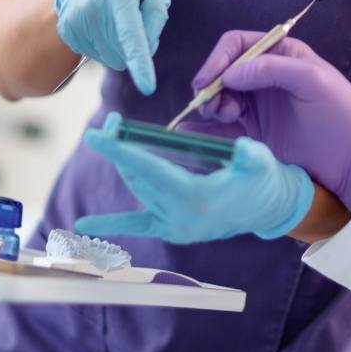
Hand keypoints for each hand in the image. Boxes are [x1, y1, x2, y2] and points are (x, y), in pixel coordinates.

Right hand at [55, 0, 169, 94]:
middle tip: (131, 16)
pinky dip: (105, 44)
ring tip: (113, 16)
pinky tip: (101, 22)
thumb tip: (147, 48)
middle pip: (124, 53)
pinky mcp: (67, 32)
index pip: (131, 34)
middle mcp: (92, 8)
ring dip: (119, 45)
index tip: (148, 87)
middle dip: (135, 44)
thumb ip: (157, 13)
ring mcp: (76, 22)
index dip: (140, 63)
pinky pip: (97, 55)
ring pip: (112, 58)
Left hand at [75, 112, 314, 242]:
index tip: (95, 135)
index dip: (120, 150)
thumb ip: (250, 156)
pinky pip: (137, 224)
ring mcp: (174, 226)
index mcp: (195, 199)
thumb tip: (239, 147)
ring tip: (112, 135)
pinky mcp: (172, 229)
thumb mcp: (261, 163)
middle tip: (108, 122)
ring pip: (139, 189)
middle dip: (119, 148)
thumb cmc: (263, 180)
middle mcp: (179, 216)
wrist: (268, 209)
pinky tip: (83, 224)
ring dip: (125, 164)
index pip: (148, 169)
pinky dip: (110, 224)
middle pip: (138, 176)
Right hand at [192, 32, 350, 213]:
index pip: (238, 45)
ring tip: (219, 116)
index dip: (219, 58)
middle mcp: (265, 77)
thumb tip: (231, 74)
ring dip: (210, 104)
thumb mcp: (313, 80)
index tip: (209, 80)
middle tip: (212, 103)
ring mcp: (258, 106)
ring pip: (219, 97)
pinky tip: (190, 132)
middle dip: (211, 83)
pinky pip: (222, 127)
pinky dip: (204, 128)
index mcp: (281, 54)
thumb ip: (273, 69)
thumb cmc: (342, 114)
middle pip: (223, 71)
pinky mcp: (254, 134)